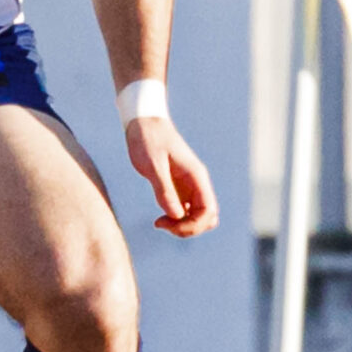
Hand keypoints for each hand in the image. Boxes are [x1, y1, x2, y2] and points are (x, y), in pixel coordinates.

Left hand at [126, 115, 217, 237]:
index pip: (208, 210)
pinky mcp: (179, 187)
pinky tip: (161, 216)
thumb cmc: (147, 140)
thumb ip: (164, 190)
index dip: (193, 225)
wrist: (142, 122)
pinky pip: (186, 210)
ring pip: (198, 215)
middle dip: (189, 228)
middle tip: (161, 224)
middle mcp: (197, 183)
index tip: (168, 224)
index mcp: (196, 176)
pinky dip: (177, 218)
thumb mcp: (153, 166)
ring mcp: (189, 186)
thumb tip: (177, 215)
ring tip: (160, 222)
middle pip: (207, 217)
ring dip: (183, 225)